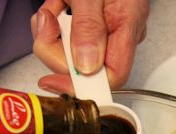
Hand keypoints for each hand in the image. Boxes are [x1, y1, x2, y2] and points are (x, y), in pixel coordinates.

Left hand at [31, 0, 148, 93]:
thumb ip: (89, 27)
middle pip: (86, 67)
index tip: (53, 81)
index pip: (114, 76)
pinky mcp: (89, 25)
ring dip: (51, 33)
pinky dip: (52, 23)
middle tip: (47, 22)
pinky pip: (66, 38)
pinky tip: (56, 5)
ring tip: (52, 6)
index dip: (83, 85)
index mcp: (128, 25)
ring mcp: (104, 29)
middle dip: (56, 48)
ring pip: (71, 54)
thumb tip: (87, 67)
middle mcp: (119, 32)